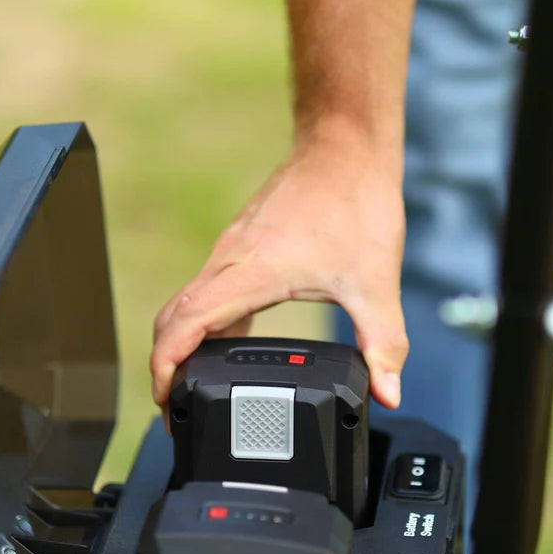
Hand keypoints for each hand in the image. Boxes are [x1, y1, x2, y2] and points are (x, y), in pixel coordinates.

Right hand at [150, 130, 408, 419]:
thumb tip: (388, 392)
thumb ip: (382, 343)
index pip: (183, 325)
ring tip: (193, 384)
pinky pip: (207, 290)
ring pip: (186, 303)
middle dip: (164, 366)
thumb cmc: (355, 201)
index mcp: (248, 273)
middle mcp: (229, 261)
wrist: (346, 147)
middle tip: (176, 406)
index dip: (164, 368)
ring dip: (181, 343)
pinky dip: (203, 323)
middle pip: (172, 319)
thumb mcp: (373, 283)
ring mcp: (231, 251)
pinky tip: (226, 342)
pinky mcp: (242, 246)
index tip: (165, 400)